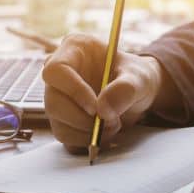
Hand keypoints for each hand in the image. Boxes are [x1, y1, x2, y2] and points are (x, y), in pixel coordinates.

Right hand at [42, 33, 162, 152]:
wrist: (137, 92)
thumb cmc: (136, 76)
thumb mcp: (140, 77)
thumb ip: (125, 89)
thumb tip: (103, 111)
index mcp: (73, 50)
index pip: (56, 70)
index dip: (73, 91)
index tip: (96, 107)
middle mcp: (60, 75)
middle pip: (53, 102)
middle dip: (83, 119)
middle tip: (110, 122)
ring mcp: (58, 98)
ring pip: (58, 123)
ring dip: (86, 133)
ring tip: (112, 126)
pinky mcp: (62, 119)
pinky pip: (65, 136)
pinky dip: (85, 141)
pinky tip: (103, 134)